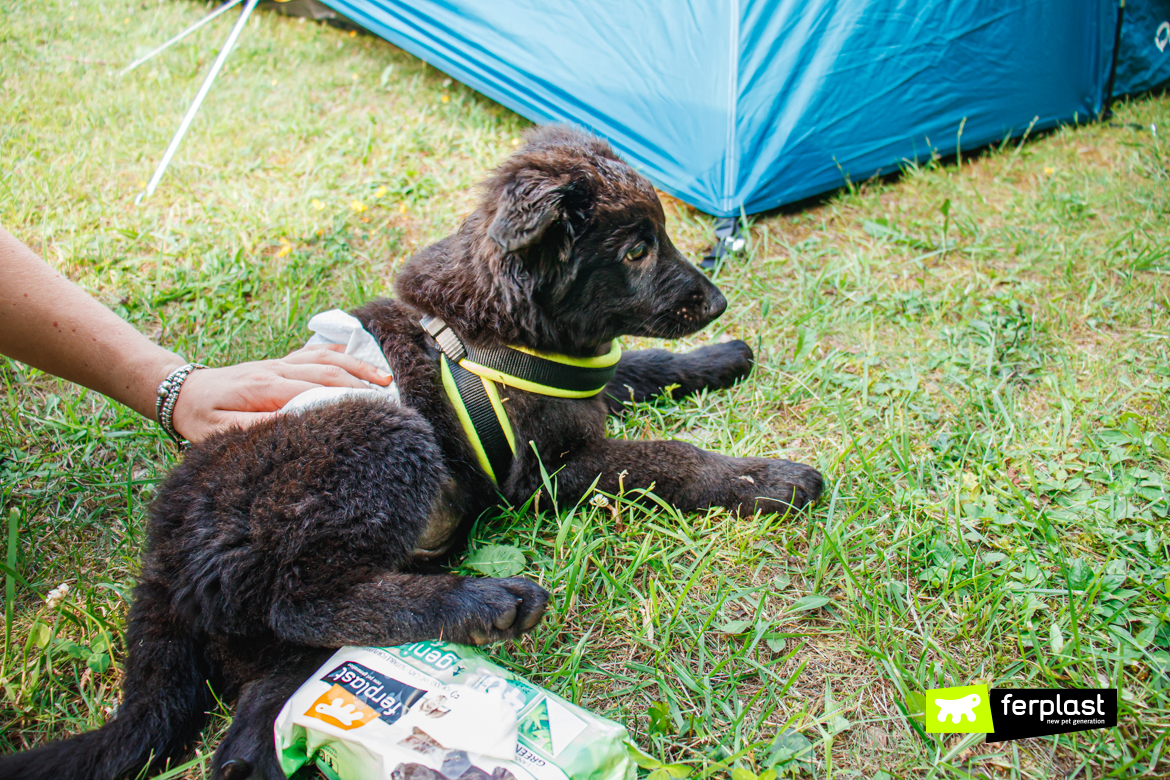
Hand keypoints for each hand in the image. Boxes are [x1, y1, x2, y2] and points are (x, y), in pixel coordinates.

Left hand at [170, 344, 392, 443]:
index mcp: (265, 387)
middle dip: (362, 384)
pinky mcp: (279, 363)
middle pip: (328, 373)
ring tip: (385, 379)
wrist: (182, 392)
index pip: (315, 390)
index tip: (372, 411)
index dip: (346, 399)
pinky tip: (356, 359)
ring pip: (326, 359)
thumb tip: (293, 425)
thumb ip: (255, 427)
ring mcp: (280, 363)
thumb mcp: (220, 431)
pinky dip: (338, 354)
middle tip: (390, 400)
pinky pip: (314, 353)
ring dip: (357, 366)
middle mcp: (276, 370)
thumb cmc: (200, 416)